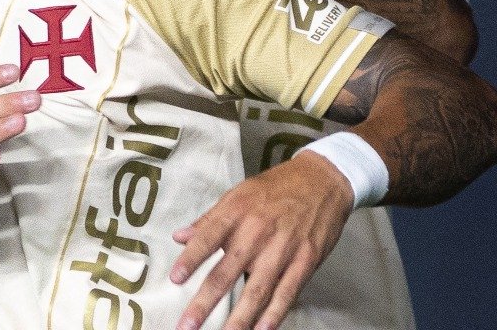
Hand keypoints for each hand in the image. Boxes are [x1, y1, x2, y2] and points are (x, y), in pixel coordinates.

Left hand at [169, 152, 352, 329]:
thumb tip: (179, 236)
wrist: (322, 180)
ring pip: (256, 290)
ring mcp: (282, 249)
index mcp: (236, 213)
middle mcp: (256, 232)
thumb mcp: (238, 194)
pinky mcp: (305, 261)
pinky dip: (274, 314)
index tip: (175, 279)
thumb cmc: (276, 188)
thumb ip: (209, 220)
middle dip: (205, 302)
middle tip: (188, 324)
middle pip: (226, 272)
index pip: (207, 239)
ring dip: (238, 319)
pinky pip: (287, 292)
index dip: (190, 259)